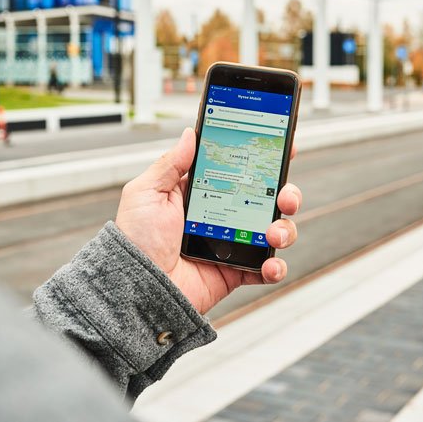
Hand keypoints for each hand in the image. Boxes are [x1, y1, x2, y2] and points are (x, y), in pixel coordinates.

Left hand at [115, 128, 300, 314]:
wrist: (139, 288)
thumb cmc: (136, 241)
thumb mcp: (146, 193)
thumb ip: (170, 163)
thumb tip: (190, 134)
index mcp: (202, 192)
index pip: (239, 169)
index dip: (262, 158)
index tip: (281, 147)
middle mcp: (222, 214)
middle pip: (267, 197)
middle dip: (286, 192)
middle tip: (284, 196)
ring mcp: (232, 243)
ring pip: (275, 229)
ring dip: (285, 228)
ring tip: (273, 233)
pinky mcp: (236, 271)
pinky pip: (267, 267)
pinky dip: (276, 266)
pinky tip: (269, 264)